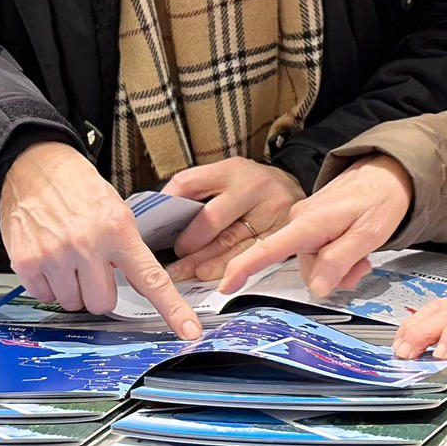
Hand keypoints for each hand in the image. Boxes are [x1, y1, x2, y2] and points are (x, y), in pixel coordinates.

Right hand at [0, 141, 201, 339]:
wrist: (31, 165)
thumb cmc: (75, 186)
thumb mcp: (114, 208)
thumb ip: (125, 246)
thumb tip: (135, 283)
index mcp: (117, 229)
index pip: (150, 278)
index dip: (172, 308)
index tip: (189, 331)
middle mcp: (87, 245)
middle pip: (103, 303)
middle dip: (98, 290)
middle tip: (89, 266)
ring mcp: (54, 255)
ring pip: (73, 303)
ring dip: (71, 288)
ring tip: (65, 256)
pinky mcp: (27, 262)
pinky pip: (45, 296)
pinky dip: (47, 284)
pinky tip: (47, 257)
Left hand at [162, 159, 304, 282]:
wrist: (293, 189)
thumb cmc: (250, 186)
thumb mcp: (225, 176)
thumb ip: (197, 191)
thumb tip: (163, 218)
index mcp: (231, 169)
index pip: (189, 183)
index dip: (167, 204)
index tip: (153, 224)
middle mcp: (253, 187)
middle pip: (211, 219)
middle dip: (188, 243)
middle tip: (173, 258)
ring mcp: (271, 211)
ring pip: (230, 242)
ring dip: (202, 263)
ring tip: (182, 273)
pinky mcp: (283, 233)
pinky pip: (250, 255)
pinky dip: (228, 268)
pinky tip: (211, 276)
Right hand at [218, 155, 414, 296]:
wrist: (386, 173)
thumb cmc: (380, 199)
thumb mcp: (368, 235)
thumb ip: (339, 262)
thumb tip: (317, 288)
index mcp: (308, 223)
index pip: (269, 248)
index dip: (245, 268)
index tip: (226, 284)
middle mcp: (299, 220)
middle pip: (304, 268)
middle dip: (332, 275)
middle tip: (361, 265)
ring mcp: (303, 220)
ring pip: (313, 262)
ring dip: (337, 266)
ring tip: (361, 253)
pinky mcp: (310, 222)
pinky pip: (317, 251)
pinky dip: (335, 256)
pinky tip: (353, 247)